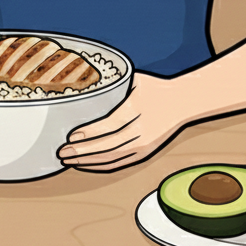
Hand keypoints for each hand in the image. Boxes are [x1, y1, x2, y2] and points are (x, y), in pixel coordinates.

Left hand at [57, 73, 183, 171]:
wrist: (183, 102)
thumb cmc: (157, 88)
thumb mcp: (136, 79)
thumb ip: (114, 85)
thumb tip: (87, 85)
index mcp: (138, 109)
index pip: (110, 125)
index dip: (90, 133)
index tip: (71, 136)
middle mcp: (141, 131)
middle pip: (108, 145)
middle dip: (83, 151)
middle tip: (62, 152)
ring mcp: (144, 145)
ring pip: (112, 158)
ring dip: (89, 161)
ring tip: (69, 160)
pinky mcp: (145, 153)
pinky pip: (120, 163)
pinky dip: (102, 166)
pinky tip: (87, 165)